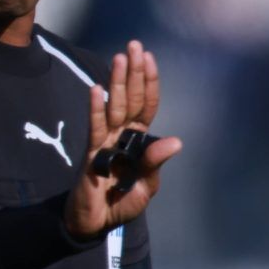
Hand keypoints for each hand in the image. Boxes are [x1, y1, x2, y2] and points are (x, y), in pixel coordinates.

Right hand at [63, 42, 181, 242]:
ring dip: (117, 83)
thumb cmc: (122, 203)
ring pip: (114, 107)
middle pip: (130, 98)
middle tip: (134, 45)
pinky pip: (95, 129)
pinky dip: (96, 110)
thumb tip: (176, 141)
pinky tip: (97, 90)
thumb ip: (155, 163)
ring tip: (120, 59)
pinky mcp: (92, 155)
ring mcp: (106, 143)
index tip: (149, 57)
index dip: (149, 82)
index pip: (146, 105)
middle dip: (133, 72)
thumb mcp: (146, 186)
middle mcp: (122, 136)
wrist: (95, 223)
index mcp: (139, 142)